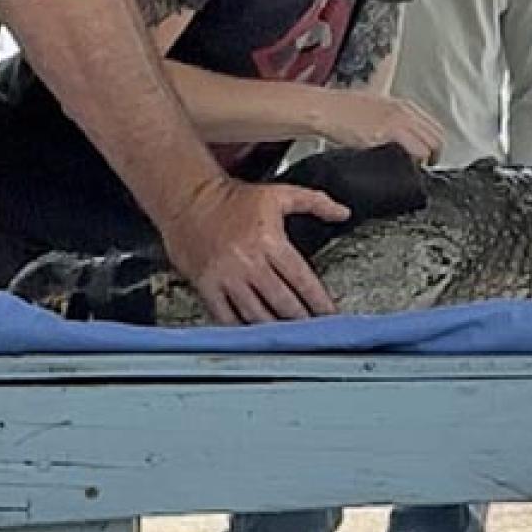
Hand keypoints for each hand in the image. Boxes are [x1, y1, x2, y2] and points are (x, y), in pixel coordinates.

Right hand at [162, 177, 350, 324]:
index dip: (319, 301)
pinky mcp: (207, 286)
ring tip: (292, 338)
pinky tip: (256, 335)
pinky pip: (226, 316)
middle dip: (302, 320)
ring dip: (276, 328)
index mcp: (270, 241)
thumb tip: (342, 212)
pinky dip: (243, 329)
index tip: (330, 314)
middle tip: (315, 332)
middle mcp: (249, 262)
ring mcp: (226, 277)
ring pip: (257, 313)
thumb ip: (316, 202)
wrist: (189, 199)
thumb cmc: (234, 199)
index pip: (302, 279)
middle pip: (282, 302)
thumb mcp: (280, 194)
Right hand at [318, 92, 443, 163]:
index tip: (431, 153)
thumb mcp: (376, 105)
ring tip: (415, 168)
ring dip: (425, 160)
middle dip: (435, 154)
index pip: (434, 126)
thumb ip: (392, 116)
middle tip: (427, 165)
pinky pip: (412, 151)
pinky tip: (402, 166)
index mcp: (403, 105)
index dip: (435, 143)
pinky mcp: (384, 136)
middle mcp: (403, 112)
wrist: (325, 108)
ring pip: (428, 146)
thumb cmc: (343, 108)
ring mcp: (396, 123)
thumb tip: (401, 132)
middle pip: (436, 137)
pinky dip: (413, 162)